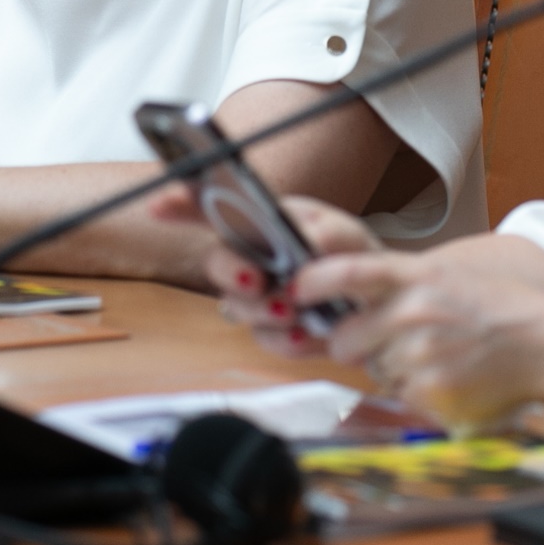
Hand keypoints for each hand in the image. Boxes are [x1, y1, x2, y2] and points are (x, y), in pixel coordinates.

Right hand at [150, 189, 378, 350]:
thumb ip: (326, 233)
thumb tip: (307, 242)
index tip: (161, 205)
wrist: (382, 307)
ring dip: (262, 309)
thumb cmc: (356, 260)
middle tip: (254, 278)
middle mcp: (253, 259)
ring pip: (237, 307)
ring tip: (291, 309)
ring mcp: (259, 298)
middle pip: (217, 262)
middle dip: (230, 271)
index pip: (212, 209)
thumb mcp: (348, 237)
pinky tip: (304, 335)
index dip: (182, 205)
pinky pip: (265, 340)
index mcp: (264, 224)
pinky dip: (285, 339)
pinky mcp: (274, 333)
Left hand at [299, 254, 543, 428]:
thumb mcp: (449, 280)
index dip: (314, 280)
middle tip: (380, 346)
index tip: (295, 289)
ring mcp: (421, 354)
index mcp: (419, 276)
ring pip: (375, 371)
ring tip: (439, 358)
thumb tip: (354, 309)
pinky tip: (450, 378)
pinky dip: (418, 394)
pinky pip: (401, 397)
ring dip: (393, 370)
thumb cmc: (501, 312)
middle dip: (352, 347)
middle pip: (346, 338)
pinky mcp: (430, 391)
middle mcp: (415, 312)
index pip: (350, 271)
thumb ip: (402, 290)